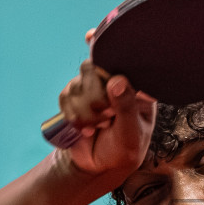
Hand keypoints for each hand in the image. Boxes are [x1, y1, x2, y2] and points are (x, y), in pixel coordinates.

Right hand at [54, 40, 156, 194]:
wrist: (98, 167)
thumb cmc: (123, 152)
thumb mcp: (130, 134)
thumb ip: (126, 108)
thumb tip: (117, 80)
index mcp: (137, 87)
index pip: (125, 59)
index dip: (109, 46)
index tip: (92, 37)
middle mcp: (116, 83)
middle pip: (94, 68)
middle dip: (95, 97)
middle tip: (106, 117)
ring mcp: (94, 88)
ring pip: (77, 83)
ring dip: (85, 110)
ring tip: (97, 127)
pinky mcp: (76, 97)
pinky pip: (66, 95)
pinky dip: (73, 114)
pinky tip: (85, 128)